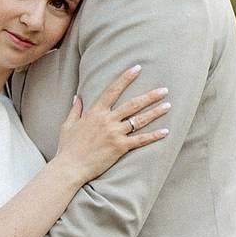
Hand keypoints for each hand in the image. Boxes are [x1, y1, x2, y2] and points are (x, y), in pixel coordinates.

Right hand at [54, 66, 170, 184]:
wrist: (70, 167)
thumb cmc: (67, 147)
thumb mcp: (68, 125)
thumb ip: (75, 109)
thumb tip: (78, 97)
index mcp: (95, 112)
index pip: (113, 90)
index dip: (126, 78)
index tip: (137, 68)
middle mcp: (107, 120)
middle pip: (133, 104)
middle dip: (150, 96)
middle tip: (164, 90)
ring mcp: (115, 134)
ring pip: (139, 120)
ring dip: (155, 112)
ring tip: (167, 106)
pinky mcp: (120, 148)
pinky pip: (140, 140)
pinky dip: (154, 136)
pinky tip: (165, 131)